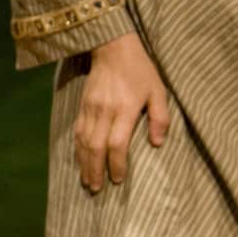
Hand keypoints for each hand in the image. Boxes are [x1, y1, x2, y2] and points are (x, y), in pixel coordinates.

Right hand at [74, 32, 168, 192]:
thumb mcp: (158, 91)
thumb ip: (160, 117)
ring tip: (87, 181)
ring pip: (83, 141)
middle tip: (97, 189)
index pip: (117, 143)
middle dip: (95, 170)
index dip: (117, 163)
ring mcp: (90, 108)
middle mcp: (104, 111)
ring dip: (84, 163)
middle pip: (96, 147)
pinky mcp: (82, 105)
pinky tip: (81, 160)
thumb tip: (157, 143)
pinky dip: (78, 149)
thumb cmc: (140, 71)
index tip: (119, 179)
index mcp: (124, 109)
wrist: (112, 47)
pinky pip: (77, 131)